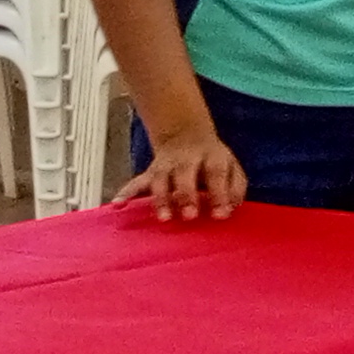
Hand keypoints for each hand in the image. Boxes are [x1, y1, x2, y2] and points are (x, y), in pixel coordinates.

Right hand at [118, 130, 249, 223]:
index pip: (216, 174)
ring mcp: (166, 166)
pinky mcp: (151, 173)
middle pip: (185, 175)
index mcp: (211, 158)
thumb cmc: (213, 162)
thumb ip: (235, 189)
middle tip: (189, 216)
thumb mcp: (232, 169)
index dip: (219, 194)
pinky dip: (126, 192)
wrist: (185, 135)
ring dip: (160, 198)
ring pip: (160, 180)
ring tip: (163, 218)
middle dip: (186, 196)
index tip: (220, 215)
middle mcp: (187, 161)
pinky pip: (137, 182)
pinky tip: (118, 204)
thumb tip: (229, 210)